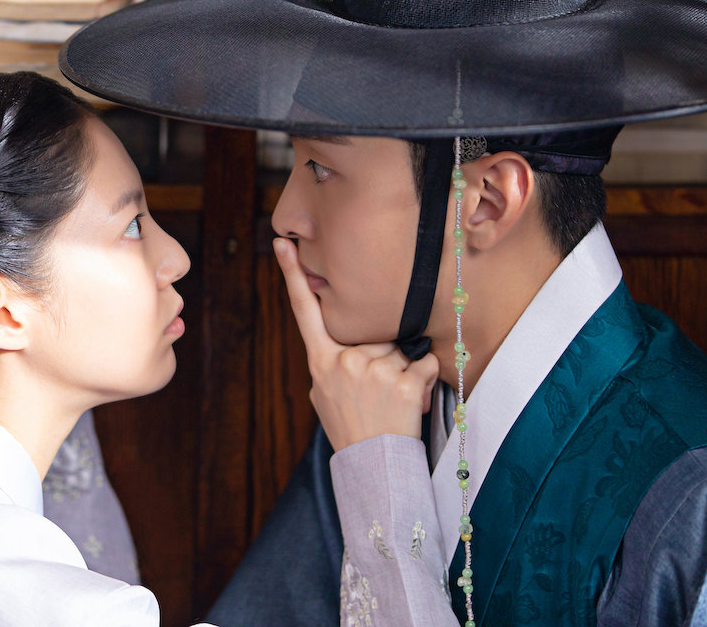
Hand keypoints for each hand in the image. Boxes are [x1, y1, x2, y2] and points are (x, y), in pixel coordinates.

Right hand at [274, 237, 438, 450]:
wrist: (372, 465)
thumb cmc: (351, 427)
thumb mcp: (324, 394)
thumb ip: (330, 362)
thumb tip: (340, 341)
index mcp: (321, 361)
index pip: (303, 310)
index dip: (292, 274)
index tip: (282, 242)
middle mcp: (343, 360)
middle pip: (374, 331)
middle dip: (385, 354)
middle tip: (377, 391)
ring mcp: (372, 369)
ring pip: (401, 348)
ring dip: (405, 370)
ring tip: (391, 400)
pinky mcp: (400, 381)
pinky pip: (423, 363)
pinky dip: (423, 379)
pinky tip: (409, 400)